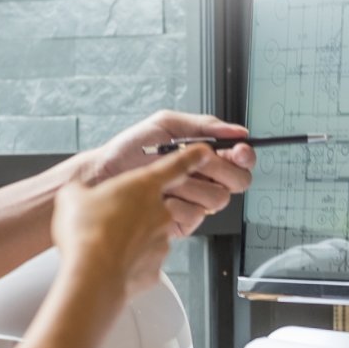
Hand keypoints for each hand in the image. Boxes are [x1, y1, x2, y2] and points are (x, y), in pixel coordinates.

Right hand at [51, 146, 210, 303]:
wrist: (91, 276)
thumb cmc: (85, 232)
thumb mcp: (73, 196)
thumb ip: (83, 190)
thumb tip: (78, 194)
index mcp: (144, 186)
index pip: (178, 165)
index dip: (193, 156)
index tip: (204, 152)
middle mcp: (161, 213)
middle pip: (160, 206)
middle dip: (139, 210)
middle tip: (113, 217)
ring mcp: (161, 242)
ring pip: (151, 235)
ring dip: (132, 237)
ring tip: (106, 243)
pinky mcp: (155, 268)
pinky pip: (145, 261)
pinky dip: (130, 262)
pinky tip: (111, 261)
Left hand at [84, 112, 255, 239]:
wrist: (103, 175)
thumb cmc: (130, 149)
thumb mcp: (166, 125)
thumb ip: (204, 125)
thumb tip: (236, 130)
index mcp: (205, 156)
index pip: (241, 159)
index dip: (245, 155)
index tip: (238, 150)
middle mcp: (204, 179)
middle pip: (238, 182)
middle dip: (220, 170)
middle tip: (198, 163)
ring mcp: (195, 201)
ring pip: (218, 199)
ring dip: (191, 185)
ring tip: (168, 177)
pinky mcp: (183, 222)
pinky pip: (195, 215)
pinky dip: (176, 203)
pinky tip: (161, 196)